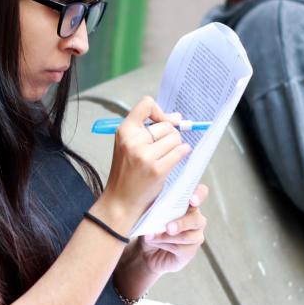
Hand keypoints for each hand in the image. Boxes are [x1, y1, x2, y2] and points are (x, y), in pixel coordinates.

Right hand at [93, 96, 191, 231]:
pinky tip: (177, 158)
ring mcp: (145, 156)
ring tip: (167, 155)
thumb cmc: (127, 172)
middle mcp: (133, 141)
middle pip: (166, 125)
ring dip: (177, 145)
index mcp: (124, 131)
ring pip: (175, 138)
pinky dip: (183, 153)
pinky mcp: (157, 170)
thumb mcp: (128, 145)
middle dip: (171, 134)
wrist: (120, 201)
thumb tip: (177, 118)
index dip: (160, 111)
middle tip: (164, 146)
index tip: (165, 121)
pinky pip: (180, 152)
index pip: (146, 104)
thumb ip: (147, 129)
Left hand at [137, 184, 207, 273]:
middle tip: (169, 227)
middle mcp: (194, 218)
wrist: (144, 250)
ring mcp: (195, 235)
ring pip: (188, 236)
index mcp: (187, 203)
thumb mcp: (148, 213)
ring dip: (168, 237)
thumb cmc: (148, 226)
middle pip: (196, 218)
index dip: (199, 194)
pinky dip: (165, 245)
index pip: (200, 193)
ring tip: (151, 237)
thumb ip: (154, 205)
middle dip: (182, 223)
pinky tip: (155, 242)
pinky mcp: (190, 251)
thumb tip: (153, 203)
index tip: (192, 199)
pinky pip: (182, 248)